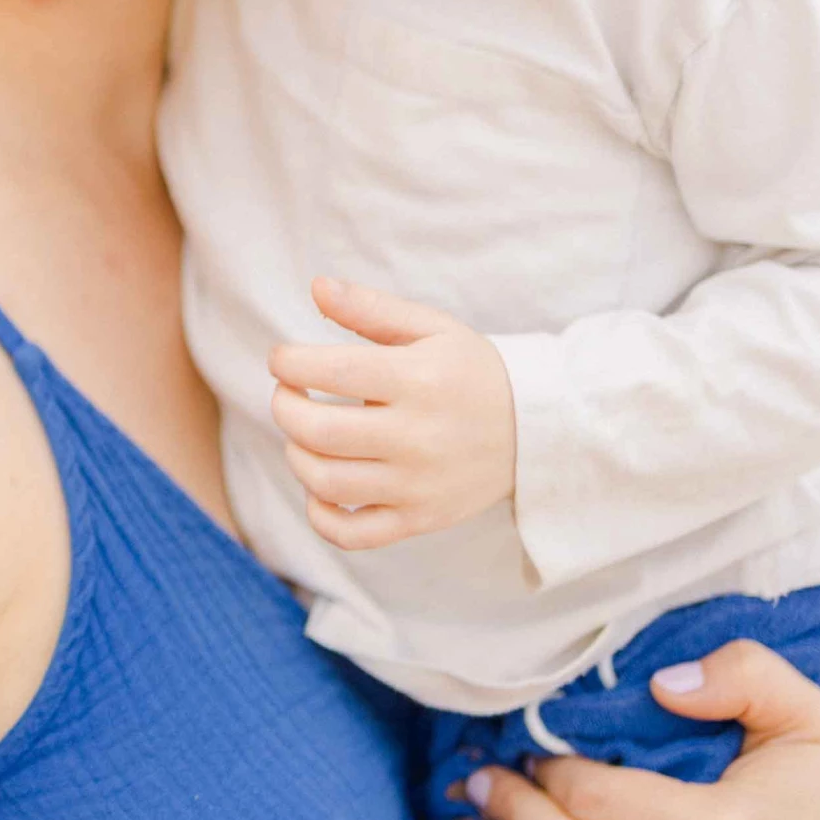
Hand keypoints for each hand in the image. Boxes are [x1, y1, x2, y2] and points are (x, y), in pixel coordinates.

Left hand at [267, 276, 517, 548]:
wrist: (536, 430)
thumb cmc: (472, 371)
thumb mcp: (432, 327)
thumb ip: (371, 308)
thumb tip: (316, 286)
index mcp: (417, 380)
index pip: (329, 370)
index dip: (288, 363)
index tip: (283, 359)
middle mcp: (417, 436)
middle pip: (318, 431)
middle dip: (284, 407)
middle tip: (289, 394)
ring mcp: (418, 485)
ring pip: (327, 483)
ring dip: (296, 456)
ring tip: (305, 434)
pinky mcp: (421, 520)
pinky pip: (353, 534)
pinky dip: (320, 516)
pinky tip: (320, 488)